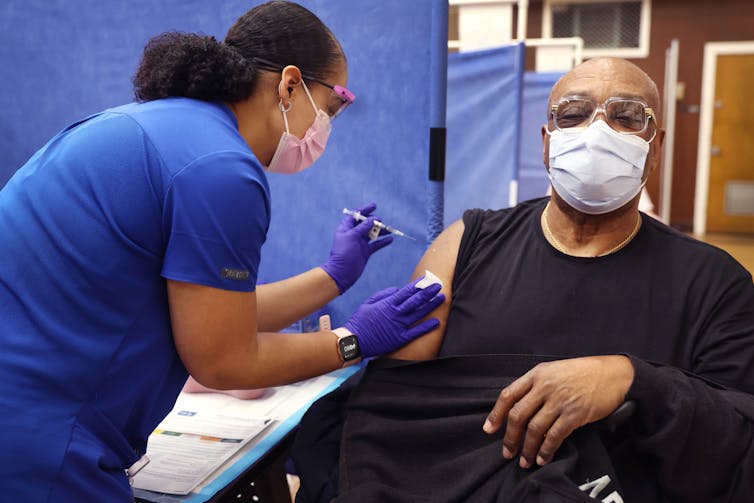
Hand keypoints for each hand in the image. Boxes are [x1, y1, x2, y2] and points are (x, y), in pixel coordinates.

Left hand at [321, 202, 393, 292]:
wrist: (342, 273)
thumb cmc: (344, 253)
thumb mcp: (352, 236)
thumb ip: (363, 227)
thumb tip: (373, 219)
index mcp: (346, 228)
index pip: (355, 215)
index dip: (364, 210)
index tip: (374, 206)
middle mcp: (353, 234)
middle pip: (365, 224)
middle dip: (374, 221)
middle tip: (380, 221)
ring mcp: (359, 243)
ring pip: (372, 234)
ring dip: (380, 231)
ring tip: (389, 229)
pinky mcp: (365, 252)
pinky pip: (375, 244)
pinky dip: (382, 242)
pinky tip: (390, 239)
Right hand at [344, 277, 444, 356]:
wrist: (354, 341)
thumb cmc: (360, 321)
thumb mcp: (368, 303)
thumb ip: (383, 294)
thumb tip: (397, 289)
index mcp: (388, 304)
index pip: (407, 291)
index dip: (418, 284)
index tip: (427, 279)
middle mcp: (396, 314)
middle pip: (416, 300)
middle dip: (428, 292)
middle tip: (439, 285)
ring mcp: (399, 326)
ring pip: (419, 314)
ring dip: (431, 305)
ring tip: (441, 298)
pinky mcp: (400, 339)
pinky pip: (416, 332)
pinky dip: (427, 327)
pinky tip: (436, 321)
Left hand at [482, 356, 633, 467]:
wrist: (613, 374)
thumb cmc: (582, 373)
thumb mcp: (553, 371)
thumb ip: (535, 386)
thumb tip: (519, 410)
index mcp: (536, 374)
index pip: (508, 395)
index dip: (496, 414)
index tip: (489, 429)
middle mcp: (545, 387)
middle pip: (518, 415)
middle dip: (510, 438)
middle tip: (507, 452)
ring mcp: (559, 401)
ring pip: (534, 429)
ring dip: (527, 449)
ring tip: (525, 461)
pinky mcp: (574, 414)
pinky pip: (554, 436)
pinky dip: (546, 450)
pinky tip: (543, 458)